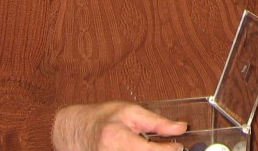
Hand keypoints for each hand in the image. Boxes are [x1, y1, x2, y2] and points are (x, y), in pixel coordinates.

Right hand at [52, 102, 187, 150]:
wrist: (76, 130)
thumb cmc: (102, 118)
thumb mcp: (131, 111)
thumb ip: (157, 122)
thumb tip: (180, 127)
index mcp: (118, 140)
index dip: (169, 150)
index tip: (178, 147)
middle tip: (169, 149)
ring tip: (155, 147)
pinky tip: (142, 150)